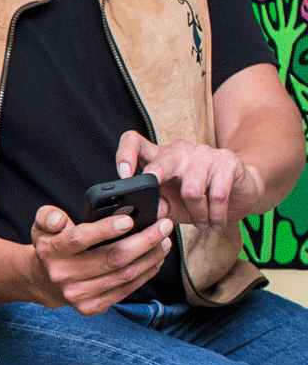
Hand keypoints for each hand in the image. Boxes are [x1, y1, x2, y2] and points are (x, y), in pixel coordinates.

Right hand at [28, 204, 172, 314]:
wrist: (45, 281)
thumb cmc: (53, 247)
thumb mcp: (42, 226)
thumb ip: (48, 216)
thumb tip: (60, 218)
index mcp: (51, 251)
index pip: (80, 239)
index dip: (106, 230)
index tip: (129, 220)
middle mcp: (63, 275)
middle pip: (113, 258)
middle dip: (145, 241)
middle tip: (163, 226)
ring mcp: (78, 294)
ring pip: (125, 275)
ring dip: (150, 257)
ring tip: (164, 241)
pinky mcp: (92, 307)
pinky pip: (127, 289)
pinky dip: (145, 273)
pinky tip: (154, 260)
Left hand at [116, 130, 265, 228]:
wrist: (241, 193)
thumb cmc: (199, 198)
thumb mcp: (172, 205)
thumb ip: (157, 207)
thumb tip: (145, 214)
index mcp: (159, 157)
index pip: (133, 142)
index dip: (124, 155)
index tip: (123, 175)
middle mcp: (179, 150)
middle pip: (161, 162)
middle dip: (158, 184)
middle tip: (162, 207)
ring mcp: (204, 152)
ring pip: (191, 189)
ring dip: (196, 213)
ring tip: (201, 222)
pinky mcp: (227, 160)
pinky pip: (217, 194)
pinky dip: (215, 214)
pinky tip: (216, 222)